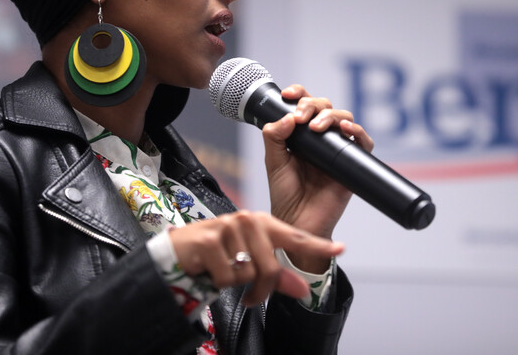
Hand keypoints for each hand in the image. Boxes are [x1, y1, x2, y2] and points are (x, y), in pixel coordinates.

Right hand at [169, 210, 343, 306]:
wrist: (177, 251)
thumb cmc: (217, 254)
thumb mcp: (249, 264)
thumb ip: (278, 275)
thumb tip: (304, 290)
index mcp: (262, 223)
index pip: (295, 236)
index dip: (317, 245)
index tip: (339, 249)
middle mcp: (248, 220)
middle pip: (271, 267)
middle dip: (262, 289)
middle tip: (252, 297)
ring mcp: (228, 227)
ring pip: (249, 273)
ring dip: (238, 285)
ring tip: (226, 276)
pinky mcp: (210, 240)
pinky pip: (228, 277)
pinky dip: (220, 282)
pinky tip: (211, 270)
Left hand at [261, 85, 373, 271]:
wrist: (298, 222)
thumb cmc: (285, 195)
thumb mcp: (273, 162)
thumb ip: (274, 137)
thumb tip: (287, 116)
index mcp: (301, 135)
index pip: (304, 104)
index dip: (299, 93)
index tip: (288, 95)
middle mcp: (321, 138)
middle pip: (325, 106)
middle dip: (312, 105)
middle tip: (300, 118)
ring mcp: (337, 149)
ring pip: (344, 118)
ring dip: (330, 116)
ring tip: (316, 127)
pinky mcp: (352, 163)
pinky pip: (364, 142)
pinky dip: (357, 131)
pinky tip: (345, 130)